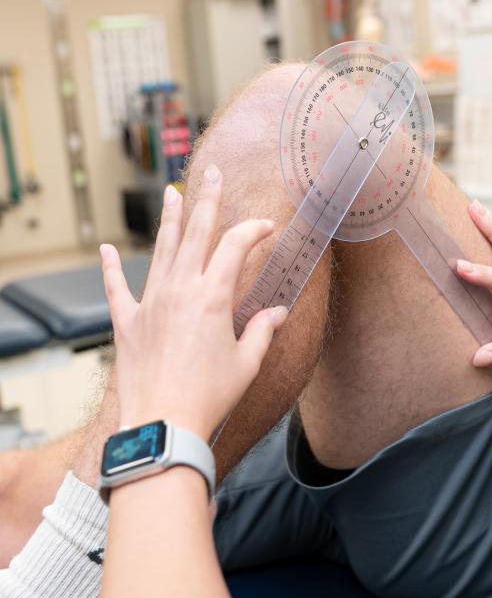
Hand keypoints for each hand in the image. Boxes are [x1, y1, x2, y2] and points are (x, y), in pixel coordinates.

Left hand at [100, 165, 287, 440]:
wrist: (163, 423)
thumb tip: (279, 312)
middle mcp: (179, 291)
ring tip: (171, 194)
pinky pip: (116, 289)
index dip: (253, 230)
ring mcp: (150, 304)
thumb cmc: (211, 397)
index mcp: (213, 297)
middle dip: (207, 200)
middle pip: (196, 234)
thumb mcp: (247, 363)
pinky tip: (107, 249)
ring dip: (169, 221)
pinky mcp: (128, 324)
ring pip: (161, 251)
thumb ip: (262, 331)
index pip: (236, 247)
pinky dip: (111, 268)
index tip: (267, 226)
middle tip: (212, 173)